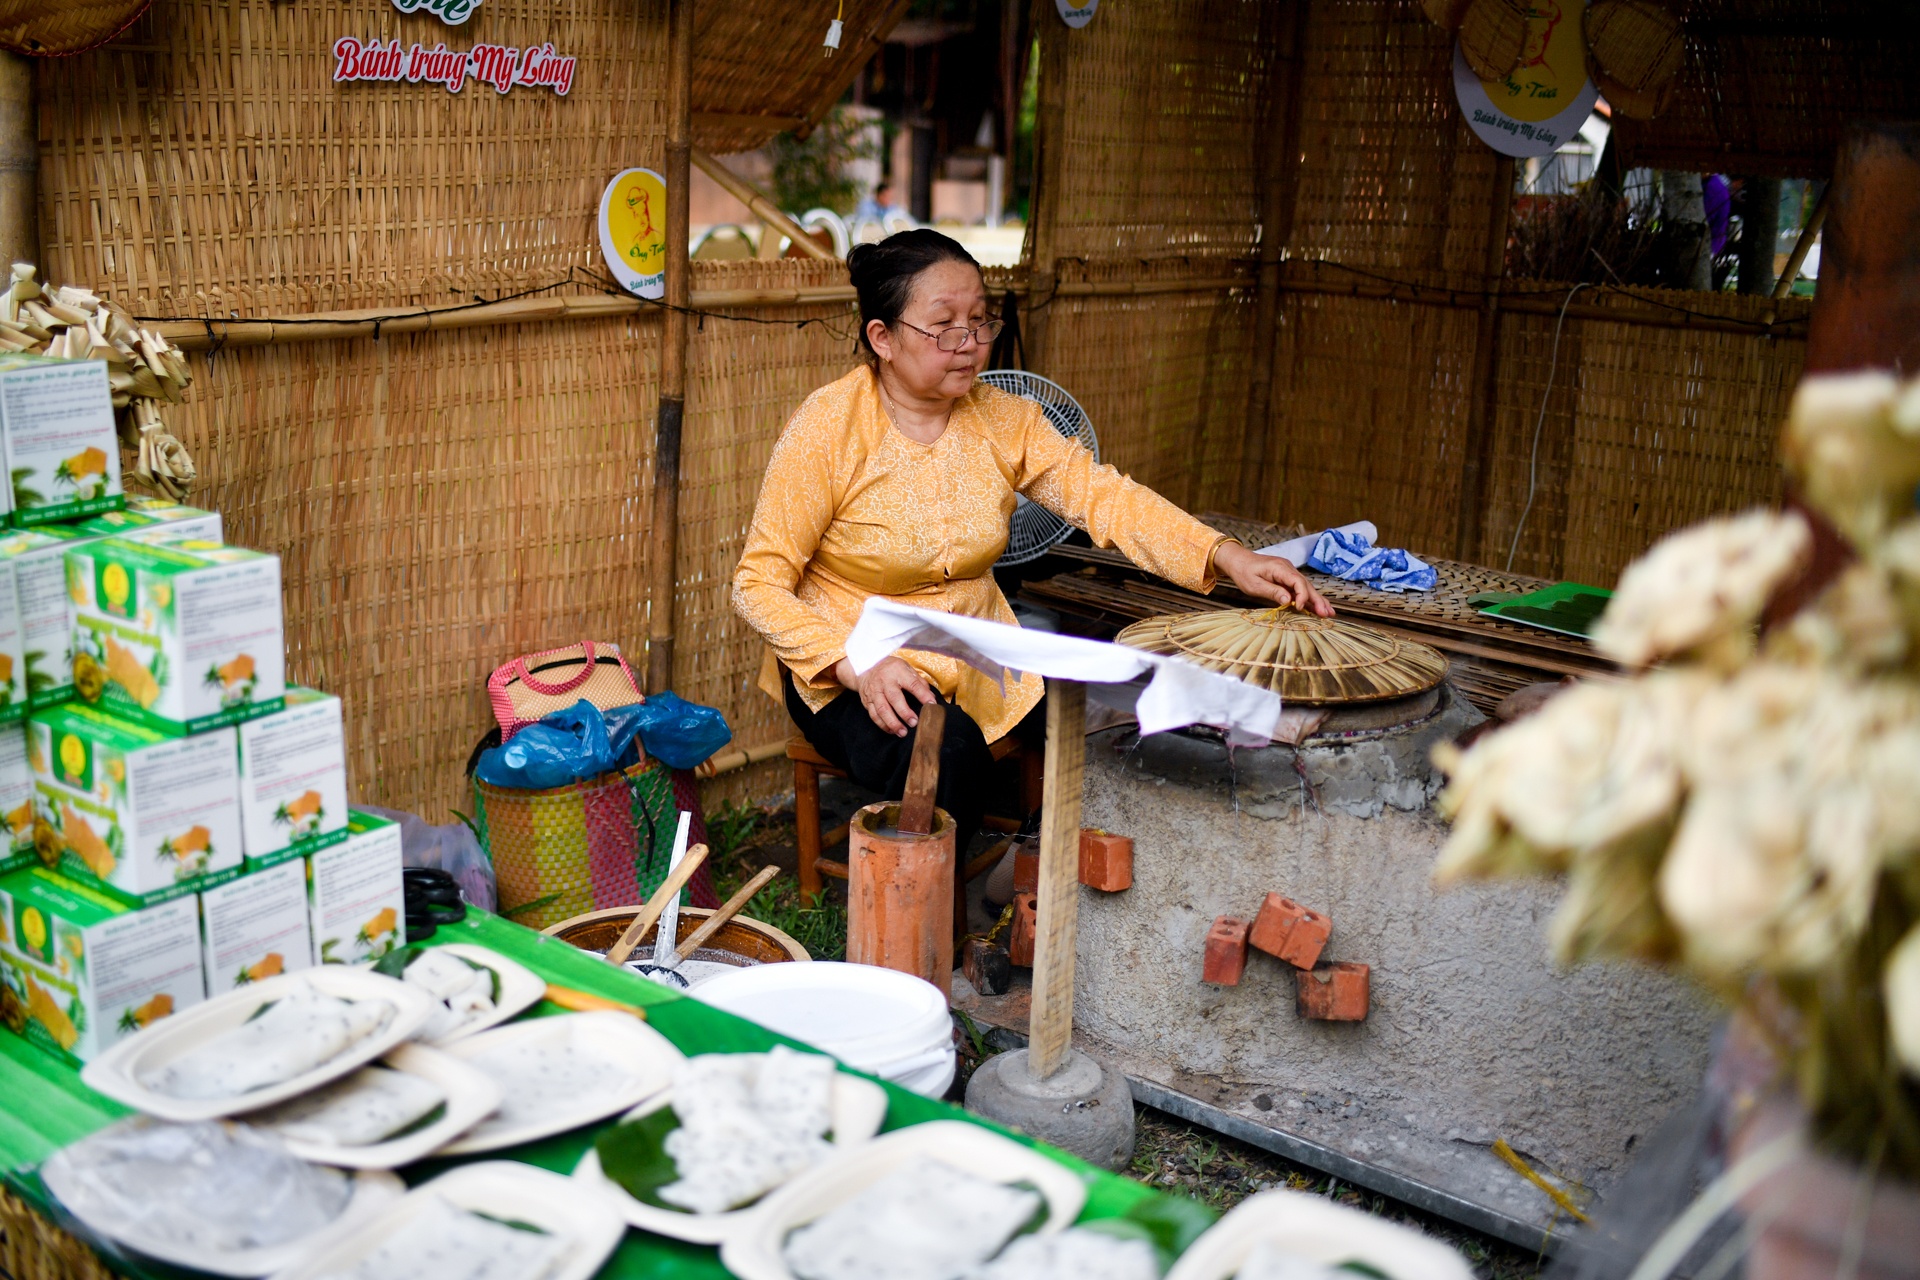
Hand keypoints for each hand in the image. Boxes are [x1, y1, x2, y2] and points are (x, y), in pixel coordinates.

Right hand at [834, 655, 935, 736]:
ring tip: (902, 732)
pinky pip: (873, 715)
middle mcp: (884, 682)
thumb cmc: (892, 669)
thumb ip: (919, 682)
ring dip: (892, 723)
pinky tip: (891, 730)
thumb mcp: (907, 668)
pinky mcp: (867, 701)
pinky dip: (882, 725)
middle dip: (904, 712)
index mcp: (898, 672)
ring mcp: (874, 692)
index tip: (931, 704)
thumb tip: (930, 698)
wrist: (867, 666)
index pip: (912, 684)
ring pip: (882, 709)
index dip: (923, 695)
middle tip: (914, 723)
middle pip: (894, 698)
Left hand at [1214, 541, 1334, 616]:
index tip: (1299, 608)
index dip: (1302, 595)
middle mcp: (1288, 568)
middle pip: (1306, 585)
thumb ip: (1272, 592)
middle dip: (1318, 600)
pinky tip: (1317, 606)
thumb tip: (1289, 601)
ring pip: (1306, 587)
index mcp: (1280, 568)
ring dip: (1317, 600)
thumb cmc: (1243, 571)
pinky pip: (1300, 588)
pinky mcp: (1286, 577)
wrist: (1237, 559)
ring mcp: (1288, 572)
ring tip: (1329, 612)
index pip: (1298, 582)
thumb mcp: (1254, 585)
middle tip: (1327, 613)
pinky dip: (1308, 598)